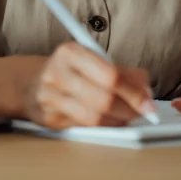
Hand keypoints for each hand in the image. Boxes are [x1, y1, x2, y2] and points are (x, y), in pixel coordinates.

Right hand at [23, 42, 157, 128]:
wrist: (32, 82)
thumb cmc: (71, 70)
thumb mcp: (93, 59)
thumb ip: (122, 72)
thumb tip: (147, 91)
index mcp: (70, 52)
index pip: (110, 75)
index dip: (134, 92)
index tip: (149, 103)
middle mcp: (57, 73)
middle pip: (103, 99)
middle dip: (129, 109)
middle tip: (143, 112)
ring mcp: (50, 98)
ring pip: (94, 118)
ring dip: (118, 120)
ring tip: (128, 117)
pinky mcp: (49, 119)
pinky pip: (84, 127)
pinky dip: (104, 126)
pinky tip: (111, 121)